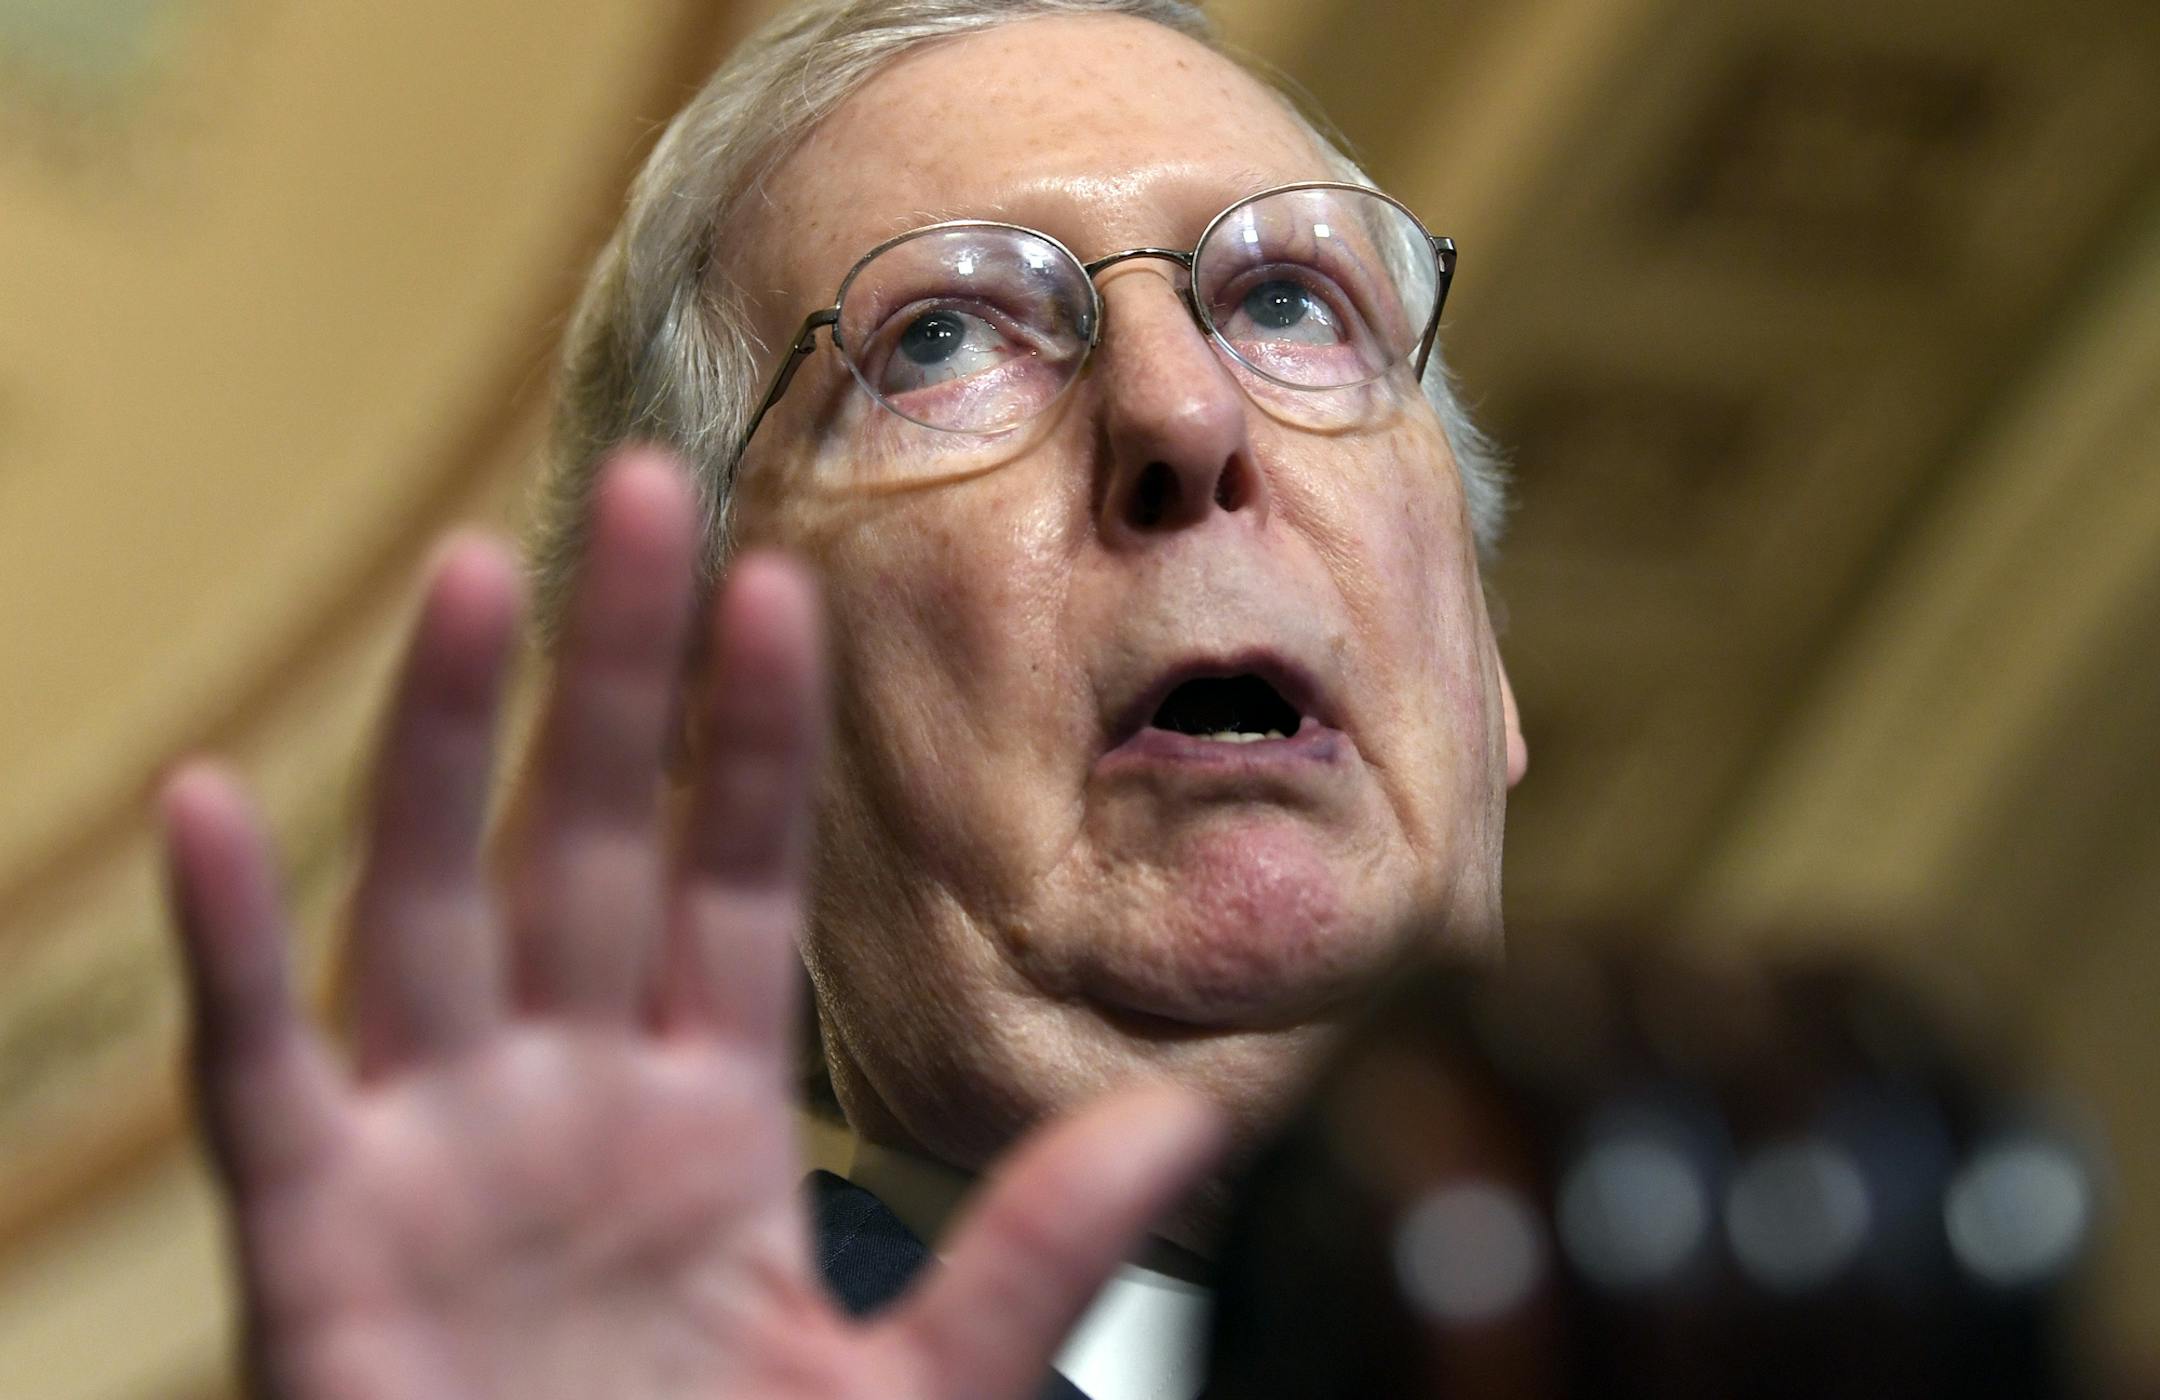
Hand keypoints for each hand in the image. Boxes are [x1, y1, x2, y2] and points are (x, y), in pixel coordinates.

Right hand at [161, 452, 1223, 1399]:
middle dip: (616, 676)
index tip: (793, 587)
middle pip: (589, 845)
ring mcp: (440, 1157)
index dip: (760, 740)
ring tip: (474, 577)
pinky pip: (262, 1084)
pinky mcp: (321, 1247)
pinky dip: (232, 956)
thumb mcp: (910, 1397)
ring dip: (444, 746)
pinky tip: (209, 810)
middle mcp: (571, 1101)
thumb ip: (1028, 1258)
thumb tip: (1185, 1122)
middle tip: (643, 486)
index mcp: (710, 1119)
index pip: (740, 882)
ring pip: (433, 912)